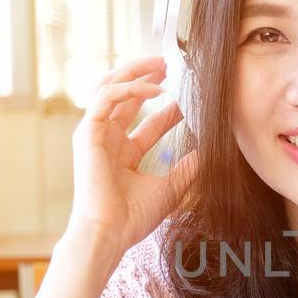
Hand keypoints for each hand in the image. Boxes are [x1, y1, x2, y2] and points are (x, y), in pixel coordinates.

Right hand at [65, 57, 199, 266]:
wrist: (110, 233)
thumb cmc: (133, 217)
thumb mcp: (171, 187)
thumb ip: (189, 167)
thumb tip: (211, 150)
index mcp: (123, 153)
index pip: (146, 119)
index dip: (167, 104)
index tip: (188, 92)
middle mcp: (108, 140)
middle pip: (125, 97)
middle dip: (147, 78)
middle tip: (172, 65)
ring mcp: (95, 135)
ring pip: (110, 88)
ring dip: (135, 73)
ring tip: (161, 64)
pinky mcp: (87, 132)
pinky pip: (106, 98)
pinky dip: (130, 89)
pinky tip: (155, 90)